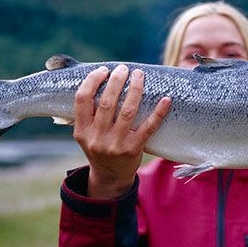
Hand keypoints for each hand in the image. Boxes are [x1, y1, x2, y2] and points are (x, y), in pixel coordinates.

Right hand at [73, 65, 170, 198]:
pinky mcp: (133, 149)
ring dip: (135, 90)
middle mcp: (97, 138)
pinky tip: (165, 99)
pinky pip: (148, 127)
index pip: (82, 100)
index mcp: (82, 131)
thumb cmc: (99, 148)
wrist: (110, 177)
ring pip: (127, 111)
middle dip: (116, 81)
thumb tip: (99, 79)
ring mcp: (116, 145)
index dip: (92, 81)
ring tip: (139, 76)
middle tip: (124, 69)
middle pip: (107, 103)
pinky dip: (158, 112)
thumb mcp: (86, 134)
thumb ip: (88, 113)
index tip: (103, 70)